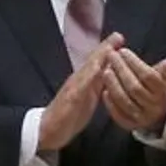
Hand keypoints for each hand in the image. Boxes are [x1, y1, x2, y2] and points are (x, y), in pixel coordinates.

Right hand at [36, 33, 123, 152]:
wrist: (47, 130)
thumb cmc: (68, 116)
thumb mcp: (87, 100)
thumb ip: (96, 87)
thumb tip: (109, 75)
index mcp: (84, 83)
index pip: (97, 64)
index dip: (107, 51)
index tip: (119, 38)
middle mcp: (78, 82)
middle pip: (93, 62)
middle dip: (105, 49)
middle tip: (118, 35)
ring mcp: (73, 90)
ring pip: (87, 71)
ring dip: (98, 58)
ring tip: (109, 47)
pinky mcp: (70, 100)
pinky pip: (81, 87)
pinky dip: (90, 77)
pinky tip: (97, 70)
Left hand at [102, 46, 165, 134]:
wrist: (159, 113)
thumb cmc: (158, 88)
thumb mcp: (164, 78)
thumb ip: (163, 71)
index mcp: (163, 92)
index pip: (148, 76)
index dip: (134, 63)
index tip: (122, 51)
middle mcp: (154, 106)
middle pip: (134, 87)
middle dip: (121, 70)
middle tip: (111, 56)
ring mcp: (142, 117)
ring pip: (124, 100)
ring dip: (113, 84)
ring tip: (105, 70)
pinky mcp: (130, 124)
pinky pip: (118, 115)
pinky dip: (110, 102)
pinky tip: (103, 90)